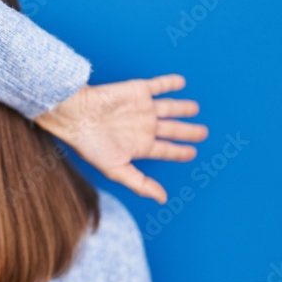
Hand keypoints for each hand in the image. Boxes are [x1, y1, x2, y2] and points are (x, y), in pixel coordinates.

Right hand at [33, 74, 207, 203]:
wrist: (78, 115)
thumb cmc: (91, 145)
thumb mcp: (117, 169)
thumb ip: (140, 184)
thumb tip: (162, 199)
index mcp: (139, 145)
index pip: (165, 149)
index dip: (180, 151)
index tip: (192, 153)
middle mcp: (143, 126)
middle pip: (172, 129)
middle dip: (188, 132)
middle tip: (203, 133)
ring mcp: (142, 108)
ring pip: (169, 108)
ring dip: (183, 107)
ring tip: (195, 108)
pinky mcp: (138, 90)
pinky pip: (158, 86)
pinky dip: (171, 83)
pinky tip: (182, 82)